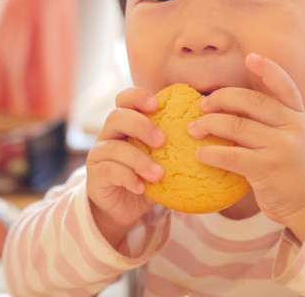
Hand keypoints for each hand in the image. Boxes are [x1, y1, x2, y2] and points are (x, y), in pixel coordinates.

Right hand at [86, 87, 164, 246]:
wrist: (124, 208)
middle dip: (141, 126)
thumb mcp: (162, 157)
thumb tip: (209, 131)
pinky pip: (108, 171)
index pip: (125, 99)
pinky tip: (142, 187)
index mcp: (125, 123)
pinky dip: (128, 177)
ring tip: (159, 174)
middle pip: (116, 117)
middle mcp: (109, 134)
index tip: (157, 104)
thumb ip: (175, 143)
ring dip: (139, 159)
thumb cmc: (147, 176)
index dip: (138, 96)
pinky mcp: (95, 175)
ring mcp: (99, 154)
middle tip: (162, 140)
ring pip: (113, 147)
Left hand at [188, 53, 304, 238]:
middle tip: (201, 105)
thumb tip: (228, 106)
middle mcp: (293, 126)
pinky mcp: (268, 169)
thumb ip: (270, 121)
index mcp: (297, 116)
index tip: (250, 57)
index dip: (268, 69)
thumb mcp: (291, 138)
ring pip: (237, 125)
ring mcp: (282, 147)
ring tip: (193, 129)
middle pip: (252, 101)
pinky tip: (200, 153)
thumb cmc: (292, 169)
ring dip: (209, 124)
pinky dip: (211, 152)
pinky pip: (232, 155)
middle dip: (222, 98)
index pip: (285, 85)